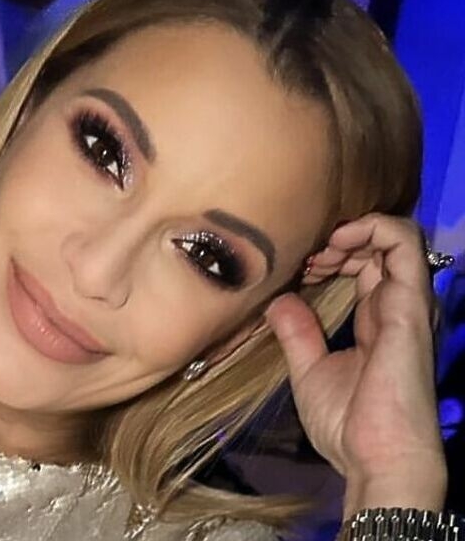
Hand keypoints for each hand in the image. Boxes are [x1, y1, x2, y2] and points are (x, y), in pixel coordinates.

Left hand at [265, 213, 445, 514]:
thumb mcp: (309, 371)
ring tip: (318, 251)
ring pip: (396, 236)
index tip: (297, 269)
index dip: (330, 255)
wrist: (377, 458)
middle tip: (302, 259)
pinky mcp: (410, 304)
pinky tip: (335, 245)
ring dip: (352, 231)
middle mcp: (397, 306)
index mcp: (376, 321)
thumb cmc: (348, 425)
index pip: (364, 266)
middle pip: (377, 247)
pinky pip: (404, 244)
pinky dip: (370, 229)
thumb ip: (297, 333)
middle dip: (335, 240)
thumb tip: (278, 300)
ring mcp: (407, 303)